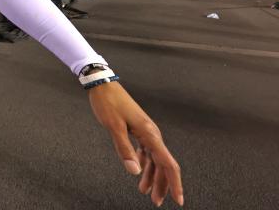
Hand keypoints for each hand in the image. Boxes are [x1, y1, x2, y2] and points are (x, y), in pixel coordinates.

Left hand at [89, 82, 183, 206]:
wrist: (103, 85)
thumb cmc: (108, 103)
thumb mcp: (113, 127)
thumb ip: (124, 149)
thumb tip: (134, 171)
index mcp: (149, 134)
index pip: (168, 164)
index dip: (174, 183)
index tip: (178, 200)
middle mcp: (152, 133)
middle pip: (163, 165)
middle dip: (162, 185)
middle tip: (156, 202)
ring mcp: (146, 131)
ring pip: (155, 159)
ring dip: (152, 176)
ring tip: (145, 192)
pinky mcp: (139, 129)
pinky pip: (147, 151)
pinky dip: (144, 164)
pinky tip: (139, 171)